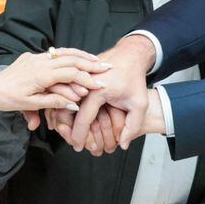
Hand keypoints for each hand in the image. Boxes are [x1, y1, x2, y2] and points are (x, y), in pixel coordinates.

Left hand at [0, 48, 109, 122]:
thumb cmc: (8, 99)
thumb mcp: (30, 105)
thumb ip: (53, 102)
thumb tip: (74, 104)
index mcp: (41, 75)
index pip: (70, 74)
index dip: (87, 78)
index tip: (101, 84)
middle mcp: (40, 62)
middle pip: (71, 59)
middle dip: (90, 63)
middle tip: (107, 67)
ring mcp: (37, 57)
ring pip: (64, 53)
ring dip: (82, 55)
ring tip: (97, 59)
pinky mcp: (33, 56)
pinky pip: (55, 53)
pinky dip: (70, 54)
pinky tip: (78, 56)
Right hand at [65, 36, 156, 151]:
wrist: (130, 56)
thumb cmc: (134, 78)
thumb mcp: (140, 104)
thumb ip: (133, 127)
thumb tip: (123, 145)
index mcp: (97, 91)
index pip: (83, 119)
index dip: (79, 136)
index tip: (79, 147)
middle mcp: (84, 83)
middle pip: (66, 110)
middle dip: (67, 129)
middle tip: (72, 142)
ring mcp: (79, 79)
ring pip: (64, 102)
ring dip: (64, 118)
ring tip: (69, 132)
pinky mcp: (78, 78)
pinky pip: (68, 94)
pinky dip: (67, 107)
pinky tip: (70, 118)